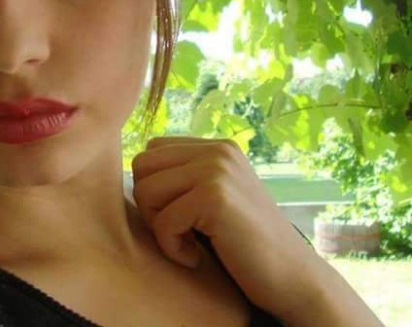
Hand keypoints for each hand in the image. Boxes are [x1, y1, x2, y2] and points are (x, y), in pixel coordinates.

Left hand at [131, 136, 326, 319]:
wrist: (295, 280)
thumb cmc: (245, 246)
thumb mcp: (215, 198)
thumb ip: (184, 177)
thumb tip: (134, 170)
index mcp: (216, 147)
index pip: (152, 151)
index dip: (154, 189)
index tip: (179, 217)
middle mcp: (217, 151)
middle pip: (142, 166)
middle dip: (150, 206)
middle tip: (179, 233)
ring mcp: (217, 170)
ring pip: (145, 191)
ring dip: (159, 228)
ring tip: (188, 244)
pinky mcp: (215, 197)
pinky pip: (162, 221)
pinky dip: (172, 248)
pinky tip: (196, 258)